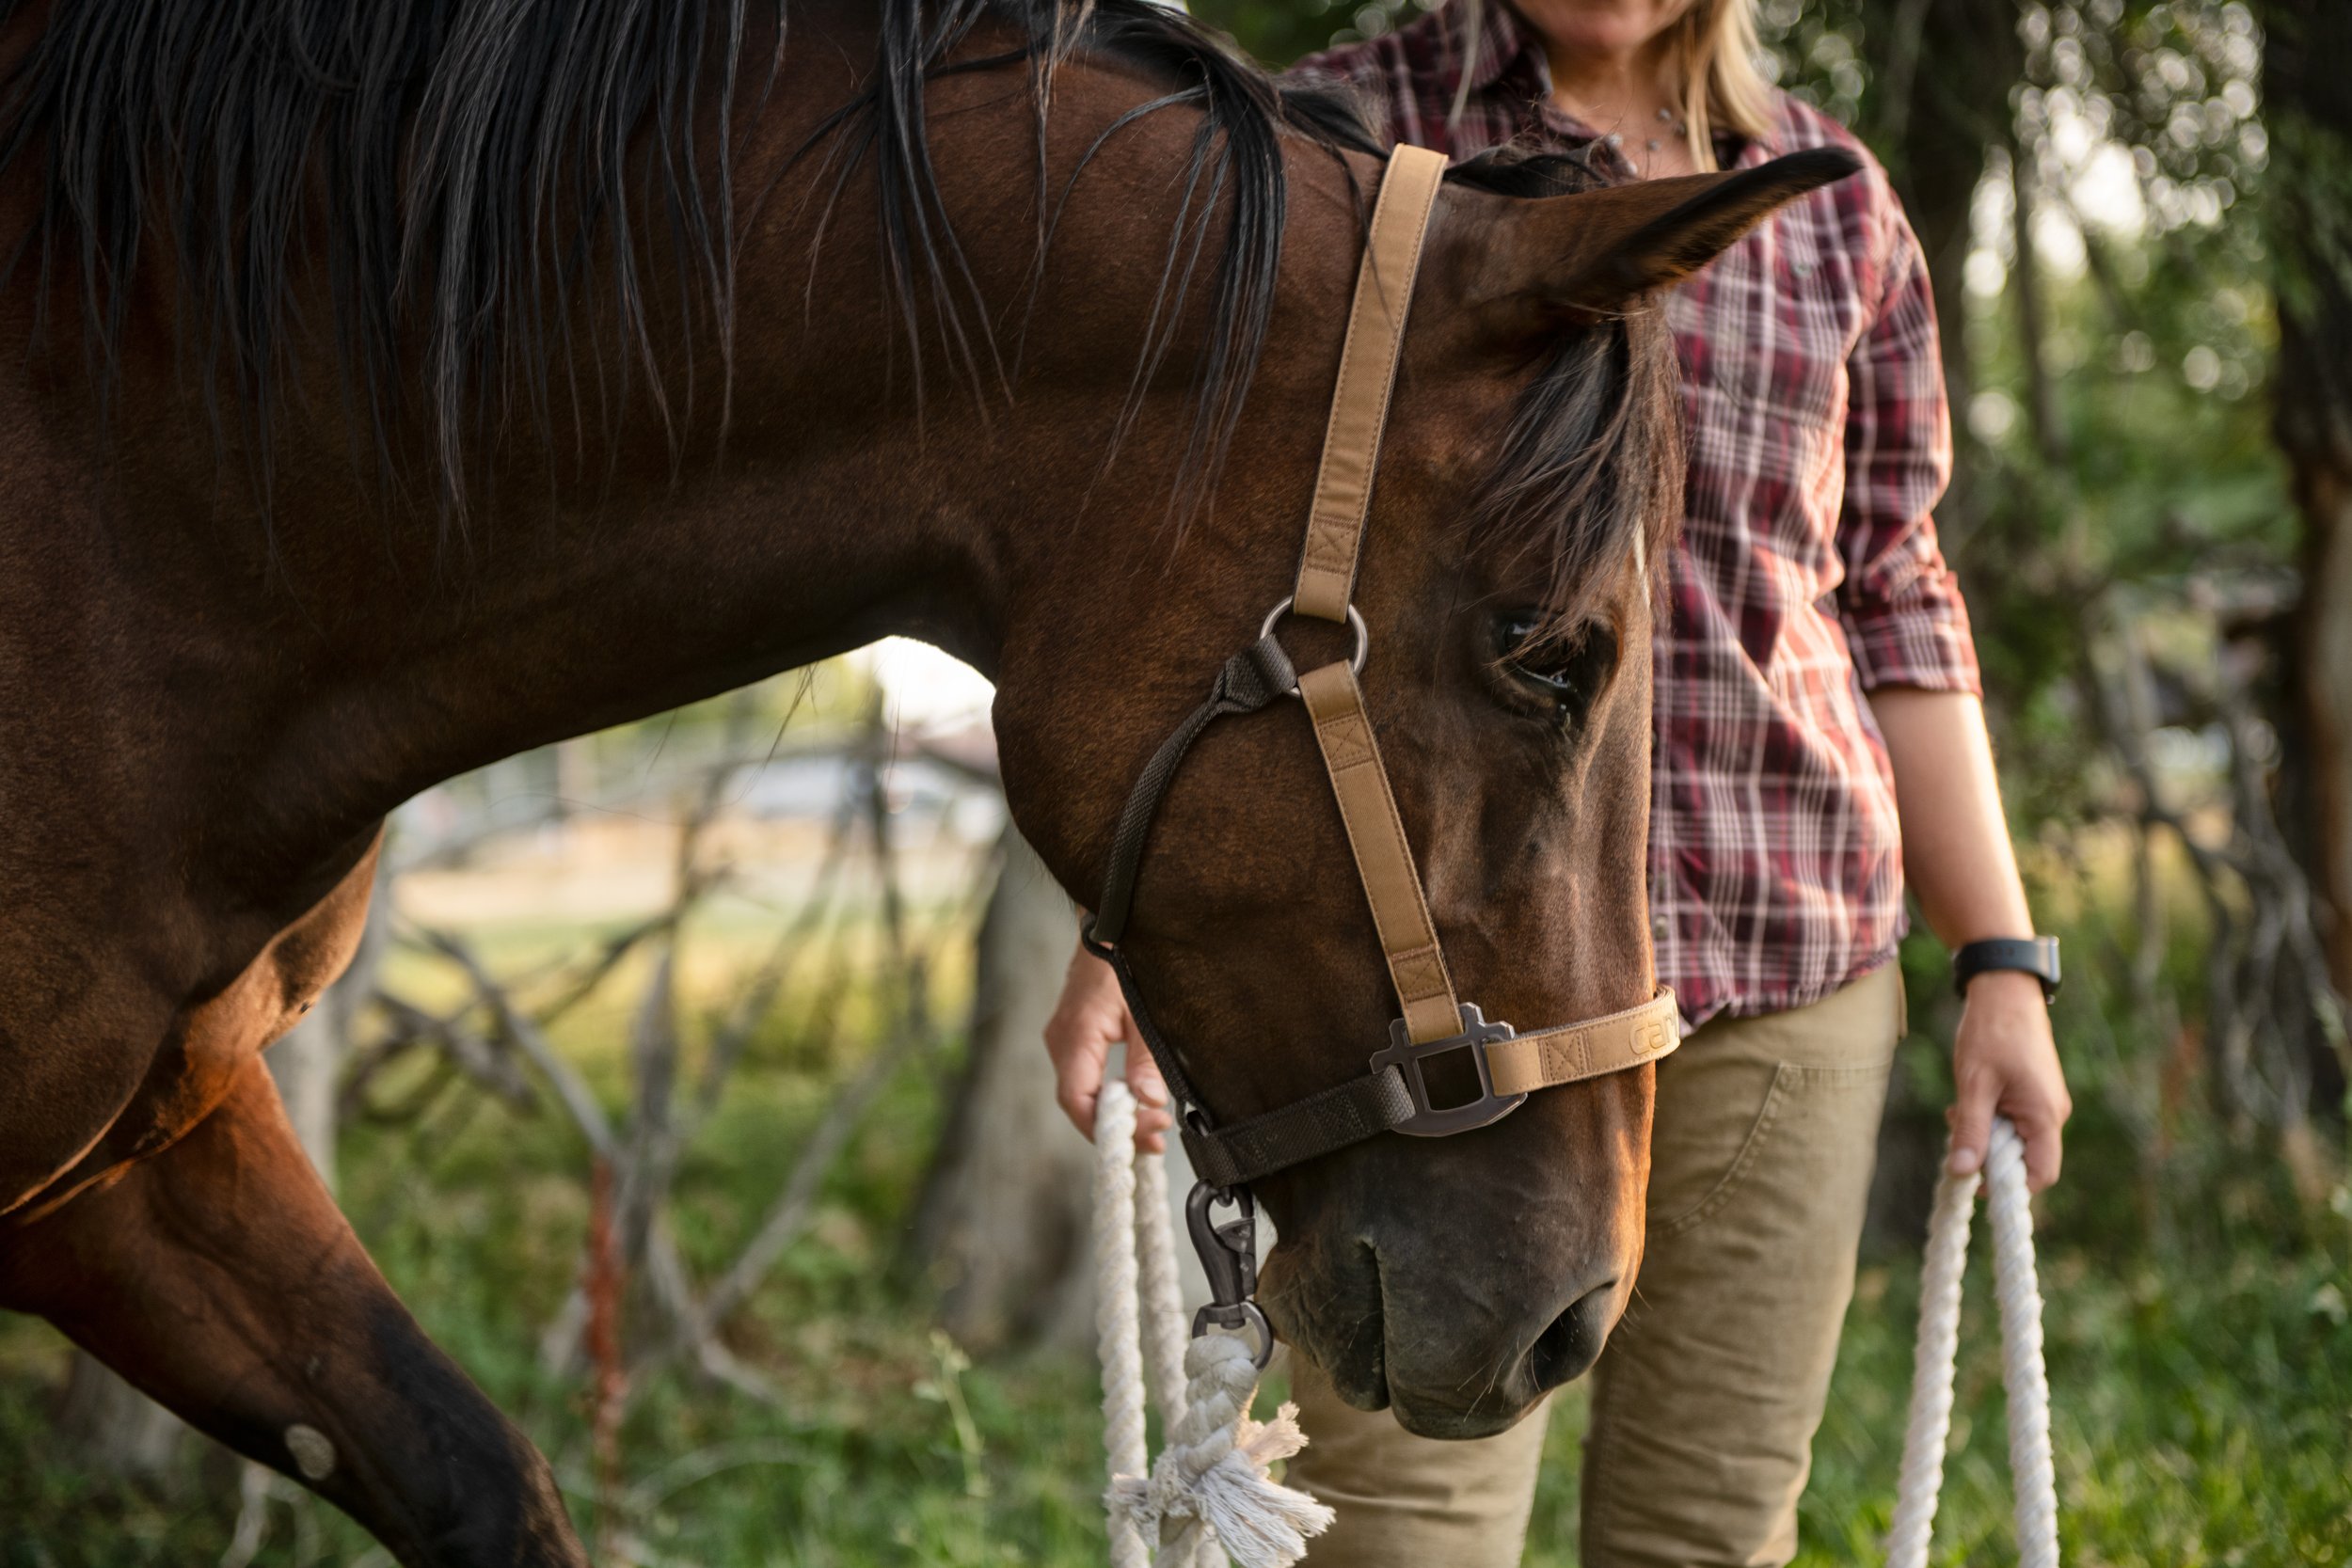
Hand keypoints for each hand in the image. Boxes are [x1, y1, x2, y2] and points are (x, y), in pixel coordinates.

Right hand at [1043, 939, 1172, 1152]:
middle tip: (1158, 1139)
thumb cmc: (1126, 959)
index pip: (1077, 1100)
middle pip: (1078, 1102)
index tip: (1145, 1136)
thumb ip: (1146, 1059)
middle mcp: (1062, 1041)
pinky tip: (1136, 1102)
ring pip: (1081, 1092)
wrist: (1109, 923)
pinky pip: (1084, 1077)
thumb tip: (1150, 1101)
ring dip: (1114, 1114)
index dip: (1107, 1128)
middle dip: (1116, 1128)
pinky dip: (1109, 1095)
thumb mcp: (1145, 1011)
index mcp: (1076, 1036)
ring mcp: (1064, 1038)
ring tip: (1153, 1127)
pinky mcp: (1074, 1035)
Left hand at [1946, 969, 2070, 1190]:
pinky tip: (1969, 1101)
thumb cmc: (1990, 1033)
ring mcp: (2044, 1102)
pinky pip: (2014, 1120)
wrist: (2005, 991)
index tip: (1974, 1180)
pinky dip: (1991, 1118)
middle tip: (1957, 1131)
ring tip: (1958, 1111)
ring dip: (1985, 1134)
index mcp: (2045, 1115)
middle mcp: (2052, 1113)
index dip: (2008, 1185)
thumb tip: (1963, 1172)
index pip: (2040, 1175)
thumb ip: (1971, 1130)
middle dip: (1989, 1154)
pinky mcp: (2034, 1092)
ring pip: (2015, 1139)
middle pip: (2025, 1159)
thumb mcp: (1974, 1084)